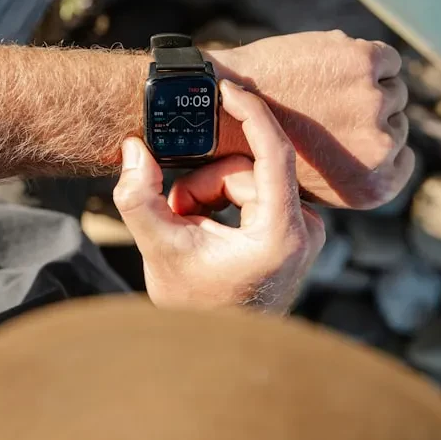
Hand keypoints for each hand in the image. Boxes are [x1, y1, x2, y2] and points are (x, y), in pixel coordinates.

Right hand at [113, 81, 324, 312]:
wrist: (217, 351)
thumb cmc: (193, 307)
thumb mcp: (158, 248)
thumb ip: (138, 195)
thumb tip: (134, 147)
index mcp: (280, 236)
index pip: (275, 153)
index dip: (251, 114)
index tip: (226, 88)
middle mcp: (306, 232)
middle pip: (249, 169)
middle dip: (203, 185)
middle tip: (177, 214)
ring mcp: (306, 231)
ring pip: (250, 178)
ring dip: (211, 194)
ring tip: (190, 228)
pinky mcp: (298, 230)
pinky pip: (258, 191)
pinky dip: (225, 202)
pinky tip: (208, 230)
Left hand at [208, 30, 413, 208]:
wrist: (218, 109)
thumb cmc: (253, 147)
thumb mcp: (308, 181)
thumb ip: (346, 173)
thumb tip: (379, 150)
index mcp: (373, 187)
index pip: (400, 157)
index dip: (373, 140)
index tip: (347, 130)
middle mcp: (382, 148)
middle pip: (395, 118)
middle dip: (366, 110)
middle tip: (326, 104)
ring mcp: (374, 103)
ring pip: (391, 87)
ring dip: (365, 82)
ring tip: (322, 86)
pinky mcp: (364, 64)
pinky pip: (387, 58)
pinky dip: (366, 57)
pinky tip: (332, 63)